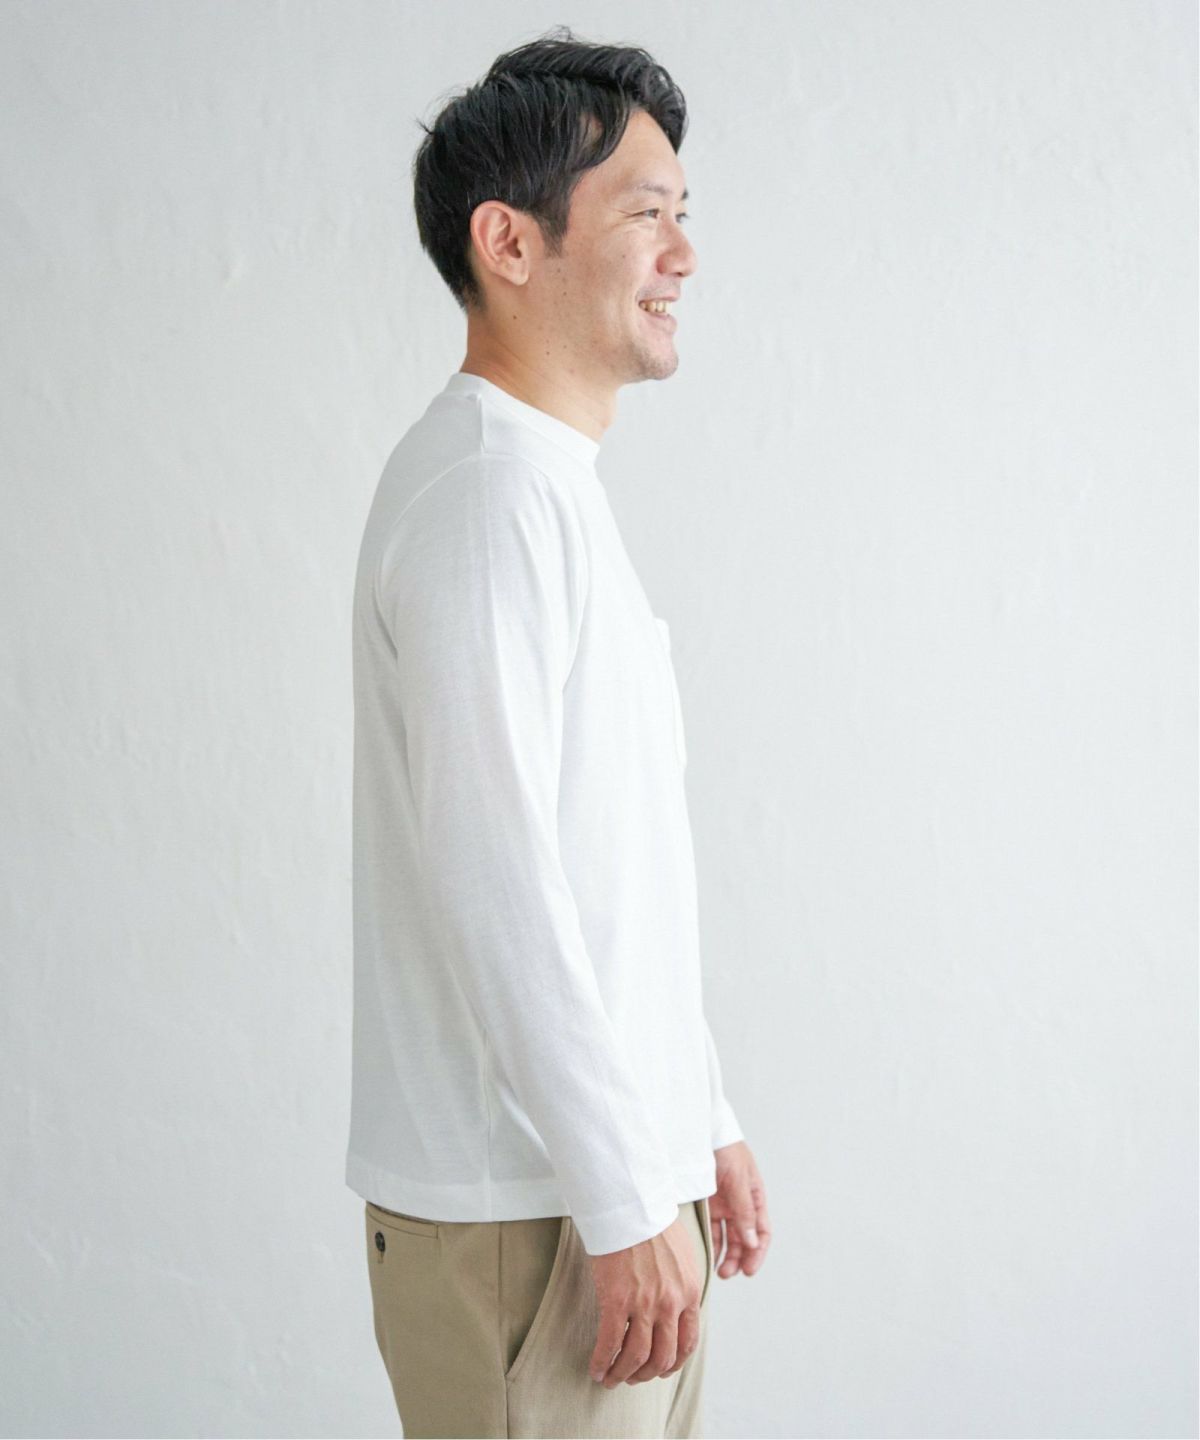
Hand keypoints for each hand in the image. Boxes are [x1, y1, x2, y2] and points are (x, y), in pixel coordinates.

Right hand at [586, 1213, 702, 1385]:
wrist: (631, 1205)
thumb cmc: (653, 1224)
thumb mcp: (683, 1256)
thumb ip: (682, 1285)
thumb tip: (675, 1309)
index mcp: (690, 1292)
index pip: (688, 1342)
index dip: (673, 1363)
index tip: (661, 1369)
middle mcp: (671, 1303)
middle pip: (663, 1357)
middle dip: (647, 1374)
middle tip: (633, 1377)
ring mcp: (645, 1304)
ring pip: (637, 1357)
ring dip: (623, 1374)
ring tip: (612, 1379)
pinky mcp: (617, 1301)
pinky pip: (610, 1344)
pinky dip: (603, 1362)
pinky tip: (596, 1369)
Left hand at [709, 1140, 769, 1277]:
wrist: (701, 1132)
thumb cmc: (726, 1150)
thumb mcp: (738, 1179)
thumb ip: (744, 1211)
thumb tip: (753, 1243)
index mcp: (754, 1198)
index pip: (762, 1231)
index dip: (758, 1252)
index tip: (749, 1270)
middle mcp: (740, 1205)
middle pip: (744, 1239)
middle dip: (739, 1258)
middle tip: (728, 1273)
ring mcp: (722, 1205)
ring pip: (727, 1238)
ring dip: (724, 1255)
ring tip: (717, 1271)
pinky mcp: (705, 1205)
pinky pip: (710, 1229)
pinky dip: (709, 1244)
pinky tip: (705, 1256)